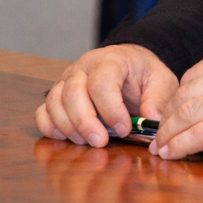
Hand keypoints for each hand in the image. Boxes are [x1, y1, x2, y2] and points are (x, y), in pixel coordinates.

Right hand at [35, 44, 178, 147]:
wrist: (130, 64)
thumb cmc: (143, 74)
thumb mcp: (160, 80)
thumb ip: (157, 99)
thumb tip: (151, 120)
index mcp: (110, 60)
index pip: (102, 82)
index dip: (111, 109)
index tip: (124, 128)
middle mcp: (83, 67)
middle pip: (72, 93)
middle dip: (85, 122)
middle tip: (100, 142)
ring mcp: (66, 80)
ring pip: (54, 103)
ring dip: (69, 127)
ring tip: (88, 141)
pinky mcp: (57, 95)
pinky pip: (43, 111)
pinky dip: (50, 127)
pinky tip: (67, 137)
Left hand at [151, 46, 202, 160]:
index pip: (193, 75)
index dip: (178, 96)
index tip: (172, 113)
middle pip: (184, 94)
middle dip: (166, 116)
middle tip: (158, 133)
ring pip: (185, 114)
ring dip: (167, 133)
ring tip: (160, 147)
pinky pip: (198, 135)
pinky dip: (180, 145)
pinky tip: (172, 153)